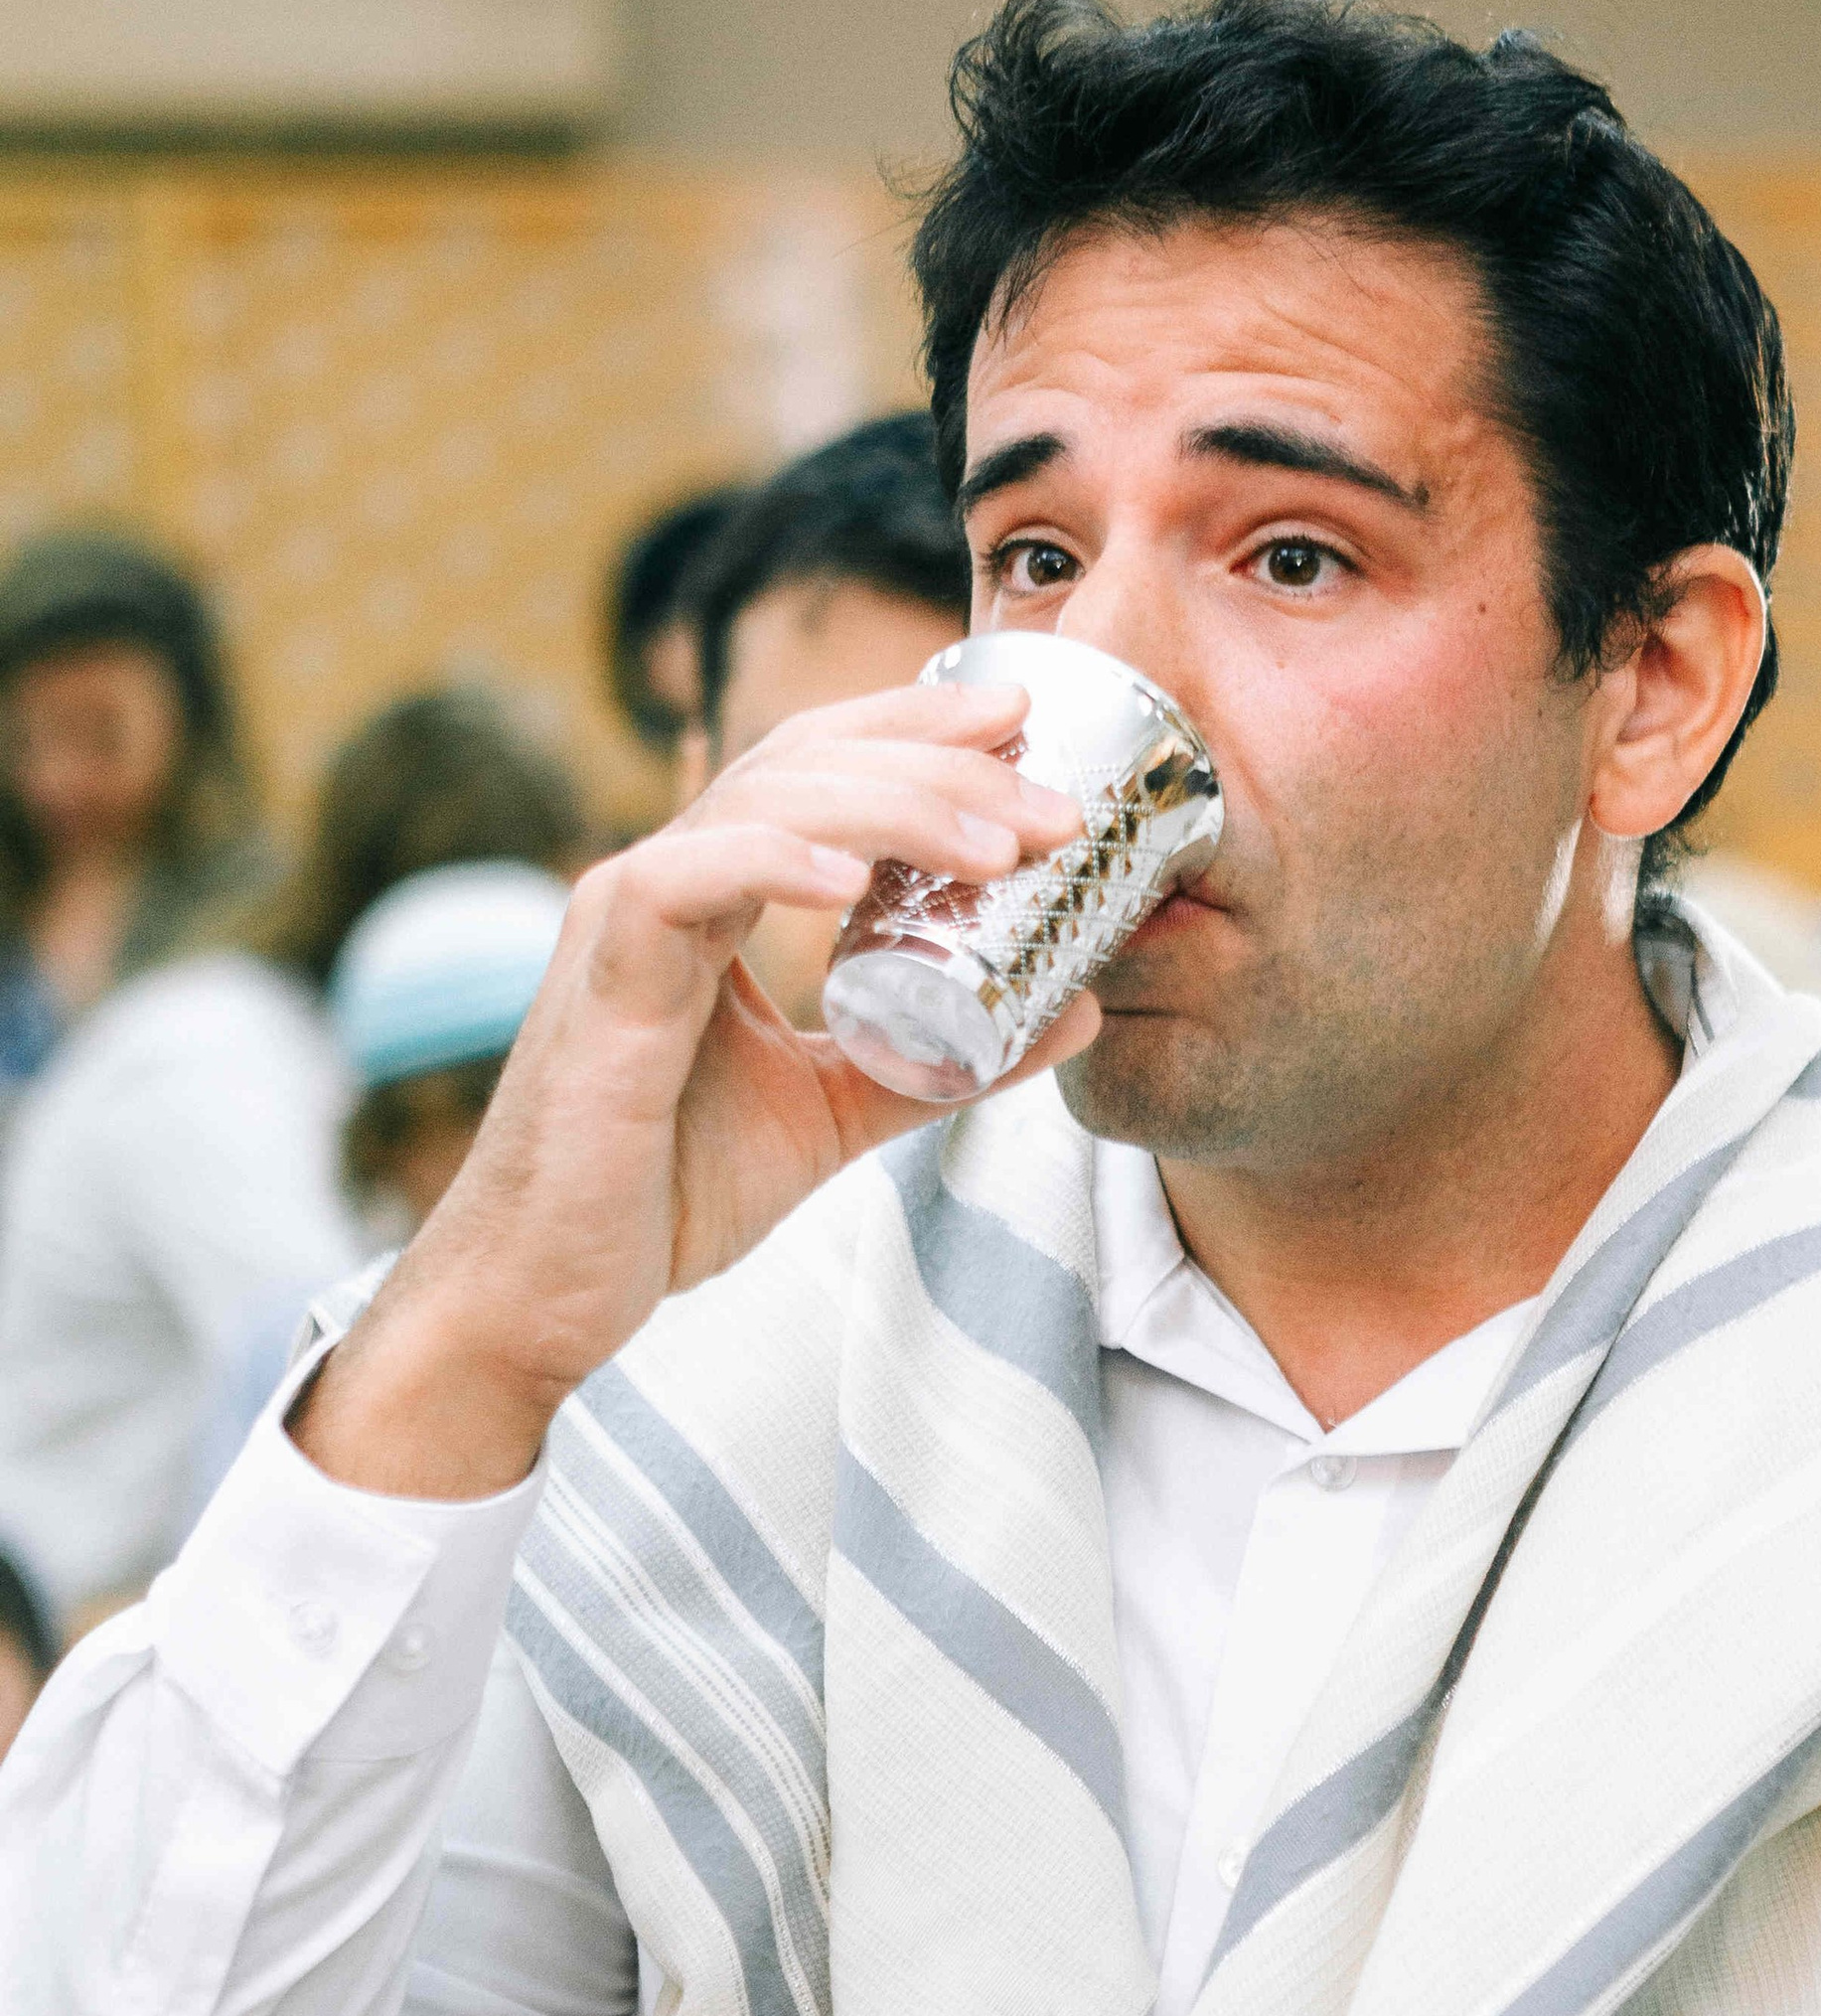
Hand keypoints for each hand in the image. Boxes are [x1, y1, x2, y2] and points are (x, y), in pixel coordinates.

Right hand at [293, 682, 1093, 1498]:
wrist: (548, 1289)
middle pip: (806, 762)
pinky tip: (852, 878)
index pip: (820, 767)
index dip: (918, 729)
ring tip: (999, 846)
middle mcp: (668, 880)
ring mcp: (626, 916)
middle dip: (939, 762)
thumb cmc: (665, 1194)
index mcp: (716, 894)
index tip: (1023, 726)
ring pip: (762, 803)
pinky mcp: (604, 976)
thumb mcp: (838, 1113)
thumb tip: (1076, 1010)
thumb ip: (944, 1066)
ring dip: (895, 808)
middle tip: (1054, 802)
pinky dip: (771, 864)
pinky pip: (683, 883)